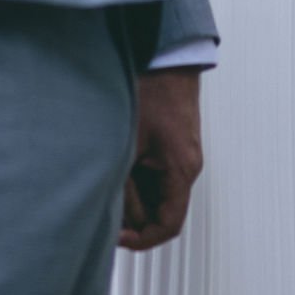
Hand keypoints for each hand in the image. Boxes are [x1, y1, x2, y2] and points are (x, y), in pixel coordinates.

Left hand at [118, 68, 203, 251]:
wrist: (168, 55)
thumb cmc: (154, 89)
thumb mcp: (130, 143)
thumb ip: (124, 185)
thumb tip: (117, 216)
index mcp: (183, 170)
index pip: (169, 225)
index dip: (142, 239)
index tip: (119, 238)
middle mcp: (187, 165)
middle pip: (162, 210)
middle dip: (134, 215)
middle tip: (107, 208)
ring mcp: (181, 155)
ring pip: (157, 192)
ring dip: (133, 194)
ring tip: (110, 180)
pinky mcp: (173, 143)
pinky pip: (156, 173)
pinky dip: (136, 176)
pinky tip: (118, 164)